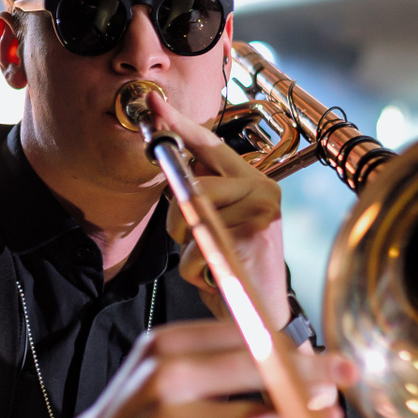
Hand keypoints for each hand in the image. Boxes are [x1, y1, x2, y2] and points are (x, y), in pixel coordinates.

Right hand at [0, 319, 352, 417]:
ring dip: (307, 409)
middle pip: (260, 360)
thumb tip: (279, 353)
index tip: (317, 347)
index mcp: (165, 343)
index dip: (287, 340)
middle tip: (345, 372)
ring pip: (264, 404)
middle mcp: (171, 371)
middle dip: (310, 367)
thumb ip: (208, 361)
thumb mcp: (155, 372)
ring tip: (333, 412)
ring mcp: (181, 416)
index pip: (242, 330)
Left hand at [146, 91, 289, 332]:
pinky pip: (196, 249)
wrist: (262, 314)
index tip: (154, 103)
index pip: (211, 144)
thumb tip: (171, 162)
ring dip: (187, 248)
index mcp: (253, 181)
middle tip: (195, 242)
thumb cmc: (236, 266)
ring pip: (190, 216)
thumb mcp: (218, 223)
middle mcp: (263, 190)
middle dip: (178, 219)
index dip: (179, 123)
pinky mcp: (253, 239)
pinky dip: (195, 271)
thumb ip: (203, 193)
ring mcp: (261, 213)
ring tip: (210, 261)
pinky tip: (215, 278)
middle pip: (191, 185)